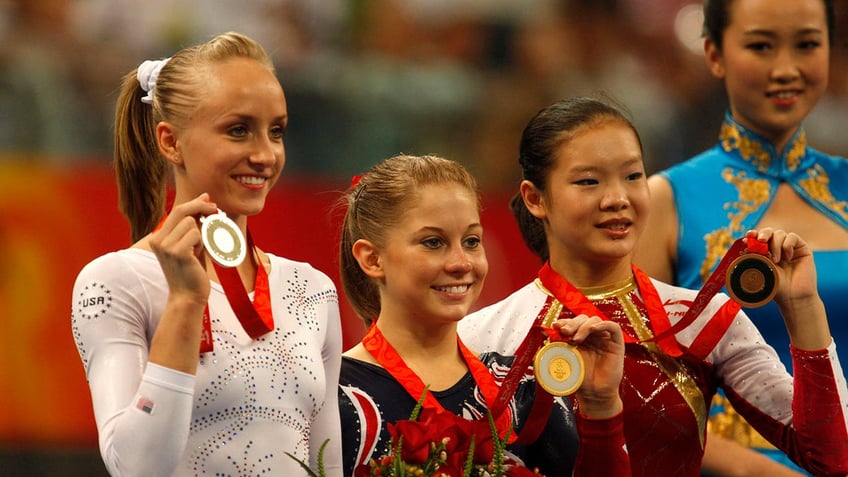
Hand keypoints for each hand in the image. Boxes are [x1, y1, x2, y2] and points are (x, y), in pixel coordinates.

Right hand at [149, 193, 218, 303]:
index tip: (210, 202)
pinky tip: (200, 255)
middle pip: (181, 210)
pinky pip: (196, 234)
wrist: (188, 296)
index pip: (177, 210)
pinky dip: (203, 242)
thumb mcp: (191, 243)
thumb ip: (195, 221)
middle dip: (200, 207)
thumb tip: (204, 196)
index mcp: (158, 237)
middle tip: (216, 210)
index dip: (195, 203)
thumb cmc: (191, 270)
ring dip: (202, 233)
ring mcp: (165, 246)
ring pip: (191, 223)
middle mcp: (158, 240)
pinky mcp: (177, 252)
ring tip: (200, 249)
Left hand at [552, 315, 624, 417]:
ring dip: (583, 326)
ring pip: (595, 321)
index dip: (564, 321)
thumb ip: (554, 350)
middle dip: (572, 323)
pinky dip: (603, 325)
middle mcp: (592, 336)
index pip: (572, 322)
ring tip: (575, 339)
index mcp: (579, 338)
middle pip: (582, 319)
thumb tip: (542, 339)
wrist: (593, 394)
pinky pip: (613, 328)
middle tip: (564, 332)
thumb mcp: (563, 361)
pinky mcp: (616, 344)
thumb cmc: (580, 379)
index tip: (555, 326)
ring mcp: (604, 339)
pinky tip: (594, 329)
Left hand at [745, 228, 829, 349]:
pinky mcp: (802, 248)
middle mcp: (777, 248)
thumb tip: (742, 245)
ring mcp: (789, 247)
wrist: (793, 297)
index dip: (752, 234)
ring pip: (779, 233)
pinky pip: (793, 237)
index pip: (757, 238)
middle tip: (760, 240)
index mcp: (764, 253)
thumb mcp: (759, 271)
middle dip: (763, 233)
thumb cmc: (775, 288)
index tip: (748, 236)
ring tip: (777, 261)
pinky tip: (787, 258)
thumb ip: (753, 258)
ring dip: (775, 245)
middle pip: (768, 231)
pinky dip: (787, 245)